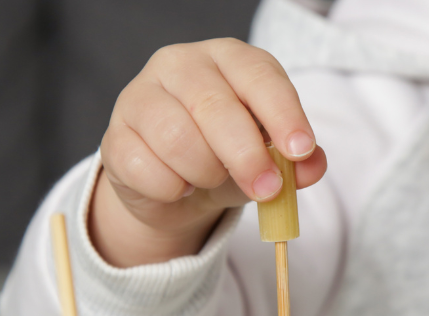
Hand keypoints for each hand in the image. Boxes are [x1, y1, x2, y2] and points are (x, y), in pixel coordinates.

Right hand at [89, 38, 326, 266]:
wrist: (175, 185)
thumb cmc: (229, 155)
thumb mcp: (269, 156)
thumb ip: (295, 160)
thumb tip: (313, 166)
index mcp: (229, 58)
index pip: (259, 77)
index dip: (283, 115)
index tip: (300, 150)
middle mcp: (182, 64)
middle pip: (215, 107)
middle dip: (247, 155)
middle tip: (268, 190)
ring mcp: (141, 95)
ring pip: (178, 139)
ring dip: (207, 173)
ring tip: (213, 180)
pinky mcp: (115, 135)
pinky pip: (145, 167)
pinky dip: (172, 189)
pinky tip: (180, 186)